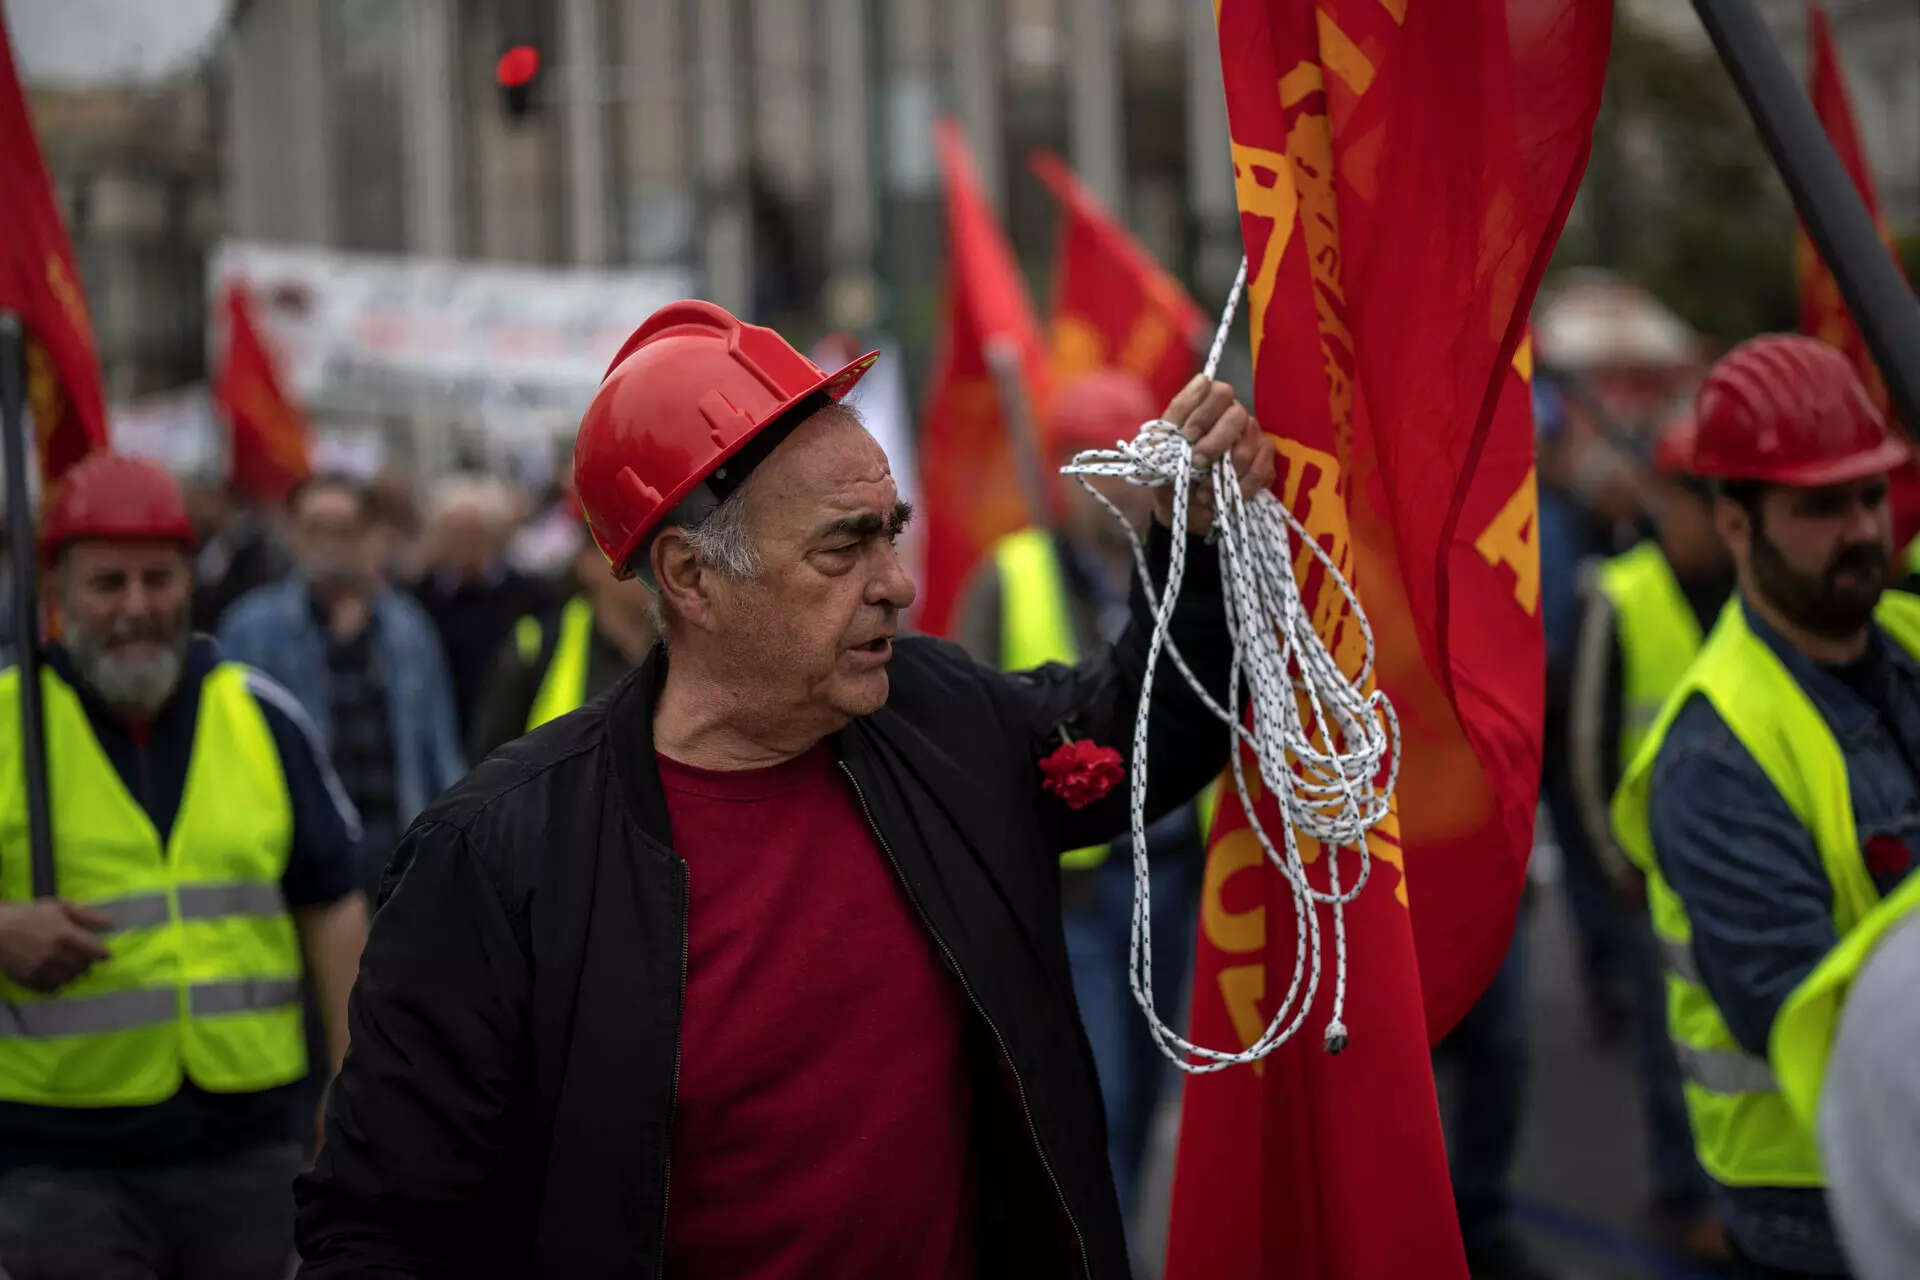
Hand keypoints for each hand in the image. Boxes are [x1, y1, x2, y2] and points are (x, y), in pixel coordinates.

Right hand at [0, 900, 111, 991]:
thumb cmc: (30, 914)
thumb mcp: (59, 907)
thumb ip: (87, 915)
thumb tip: (112, 924)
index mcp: (65, 934)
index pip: (94, 951)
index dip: (103, 954)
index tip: (105, 955)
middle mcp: (54, 953)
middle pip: (83, 966)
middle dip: (87, 963)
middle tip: (84, 959)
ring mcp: (40, 968)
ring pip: (69, 979)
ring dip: (73, 974)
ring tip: (70, 967)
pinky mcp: (28, 979)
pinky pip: (51, 988)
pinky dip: (58, 984)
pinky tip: (56, 975)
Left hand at [1152, 375, 1277, 535]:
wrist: (1180, 508)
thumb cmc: (1170, 471)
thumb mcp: (1161, 444)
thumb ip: (1178, 413)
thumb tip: (1202, 379)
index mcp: (1209, 406)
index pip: (1220, 391)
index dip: (1204, 413)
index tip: (1187, 436)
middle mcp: (1235, 416)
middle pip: (1237, 415)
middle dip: (1215, 442)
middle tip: (1197, 462)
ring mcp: (1253, 438)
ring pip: (1248, 445)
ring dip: (1224, 471)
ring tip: (1203, 490)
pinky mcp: (1265, 463)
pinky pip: (1261, 470)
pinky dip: (1240, 487)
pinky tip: (1222, 498)